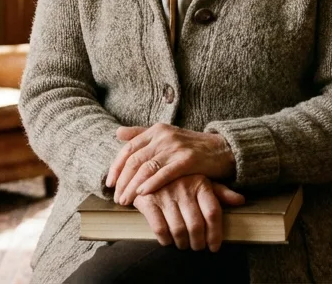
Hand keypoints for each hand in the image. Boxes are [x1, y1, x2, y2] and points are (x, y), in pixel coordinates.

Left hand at [105, 123, 235, 204]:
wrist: (222, 149)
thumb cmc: (192, 147)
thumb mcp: (166, 136)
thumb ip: (142, 134)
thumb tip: (117, 133)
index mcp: (156, 130)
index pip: (129, 148)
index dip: (116, 166)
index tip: (109, 183)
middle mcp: (164, 136)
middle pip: (135, 159)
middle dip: (123, 180)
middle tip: (116, 197)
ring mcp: (175, 147)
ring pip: (146, 168)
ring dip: (133, 186)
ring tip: (126, 200)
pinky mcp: (188, 160)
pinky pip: (164, 173)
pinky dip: (151, 184)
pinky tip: (143, 194)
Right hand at [131, 174, 244, 250]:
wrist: (147, 167)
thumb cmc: (180, 178)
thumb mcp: (202, 180)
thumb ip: (220, 192)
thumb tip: (241, 200)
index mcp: (200, 183)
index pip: (213, 213)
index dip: (215, 234)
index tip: (214, 246)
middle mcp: (183, 188)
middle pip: (196, 226)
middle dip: (198, 243)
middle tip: (197, 247)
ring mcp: (164, 194)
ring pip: (179, 230)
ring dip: (182, 243)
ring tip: (183, 244)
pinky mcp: (147, 201)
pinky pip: (159, 229)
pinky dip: (166, 240)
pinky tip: (168, 240)